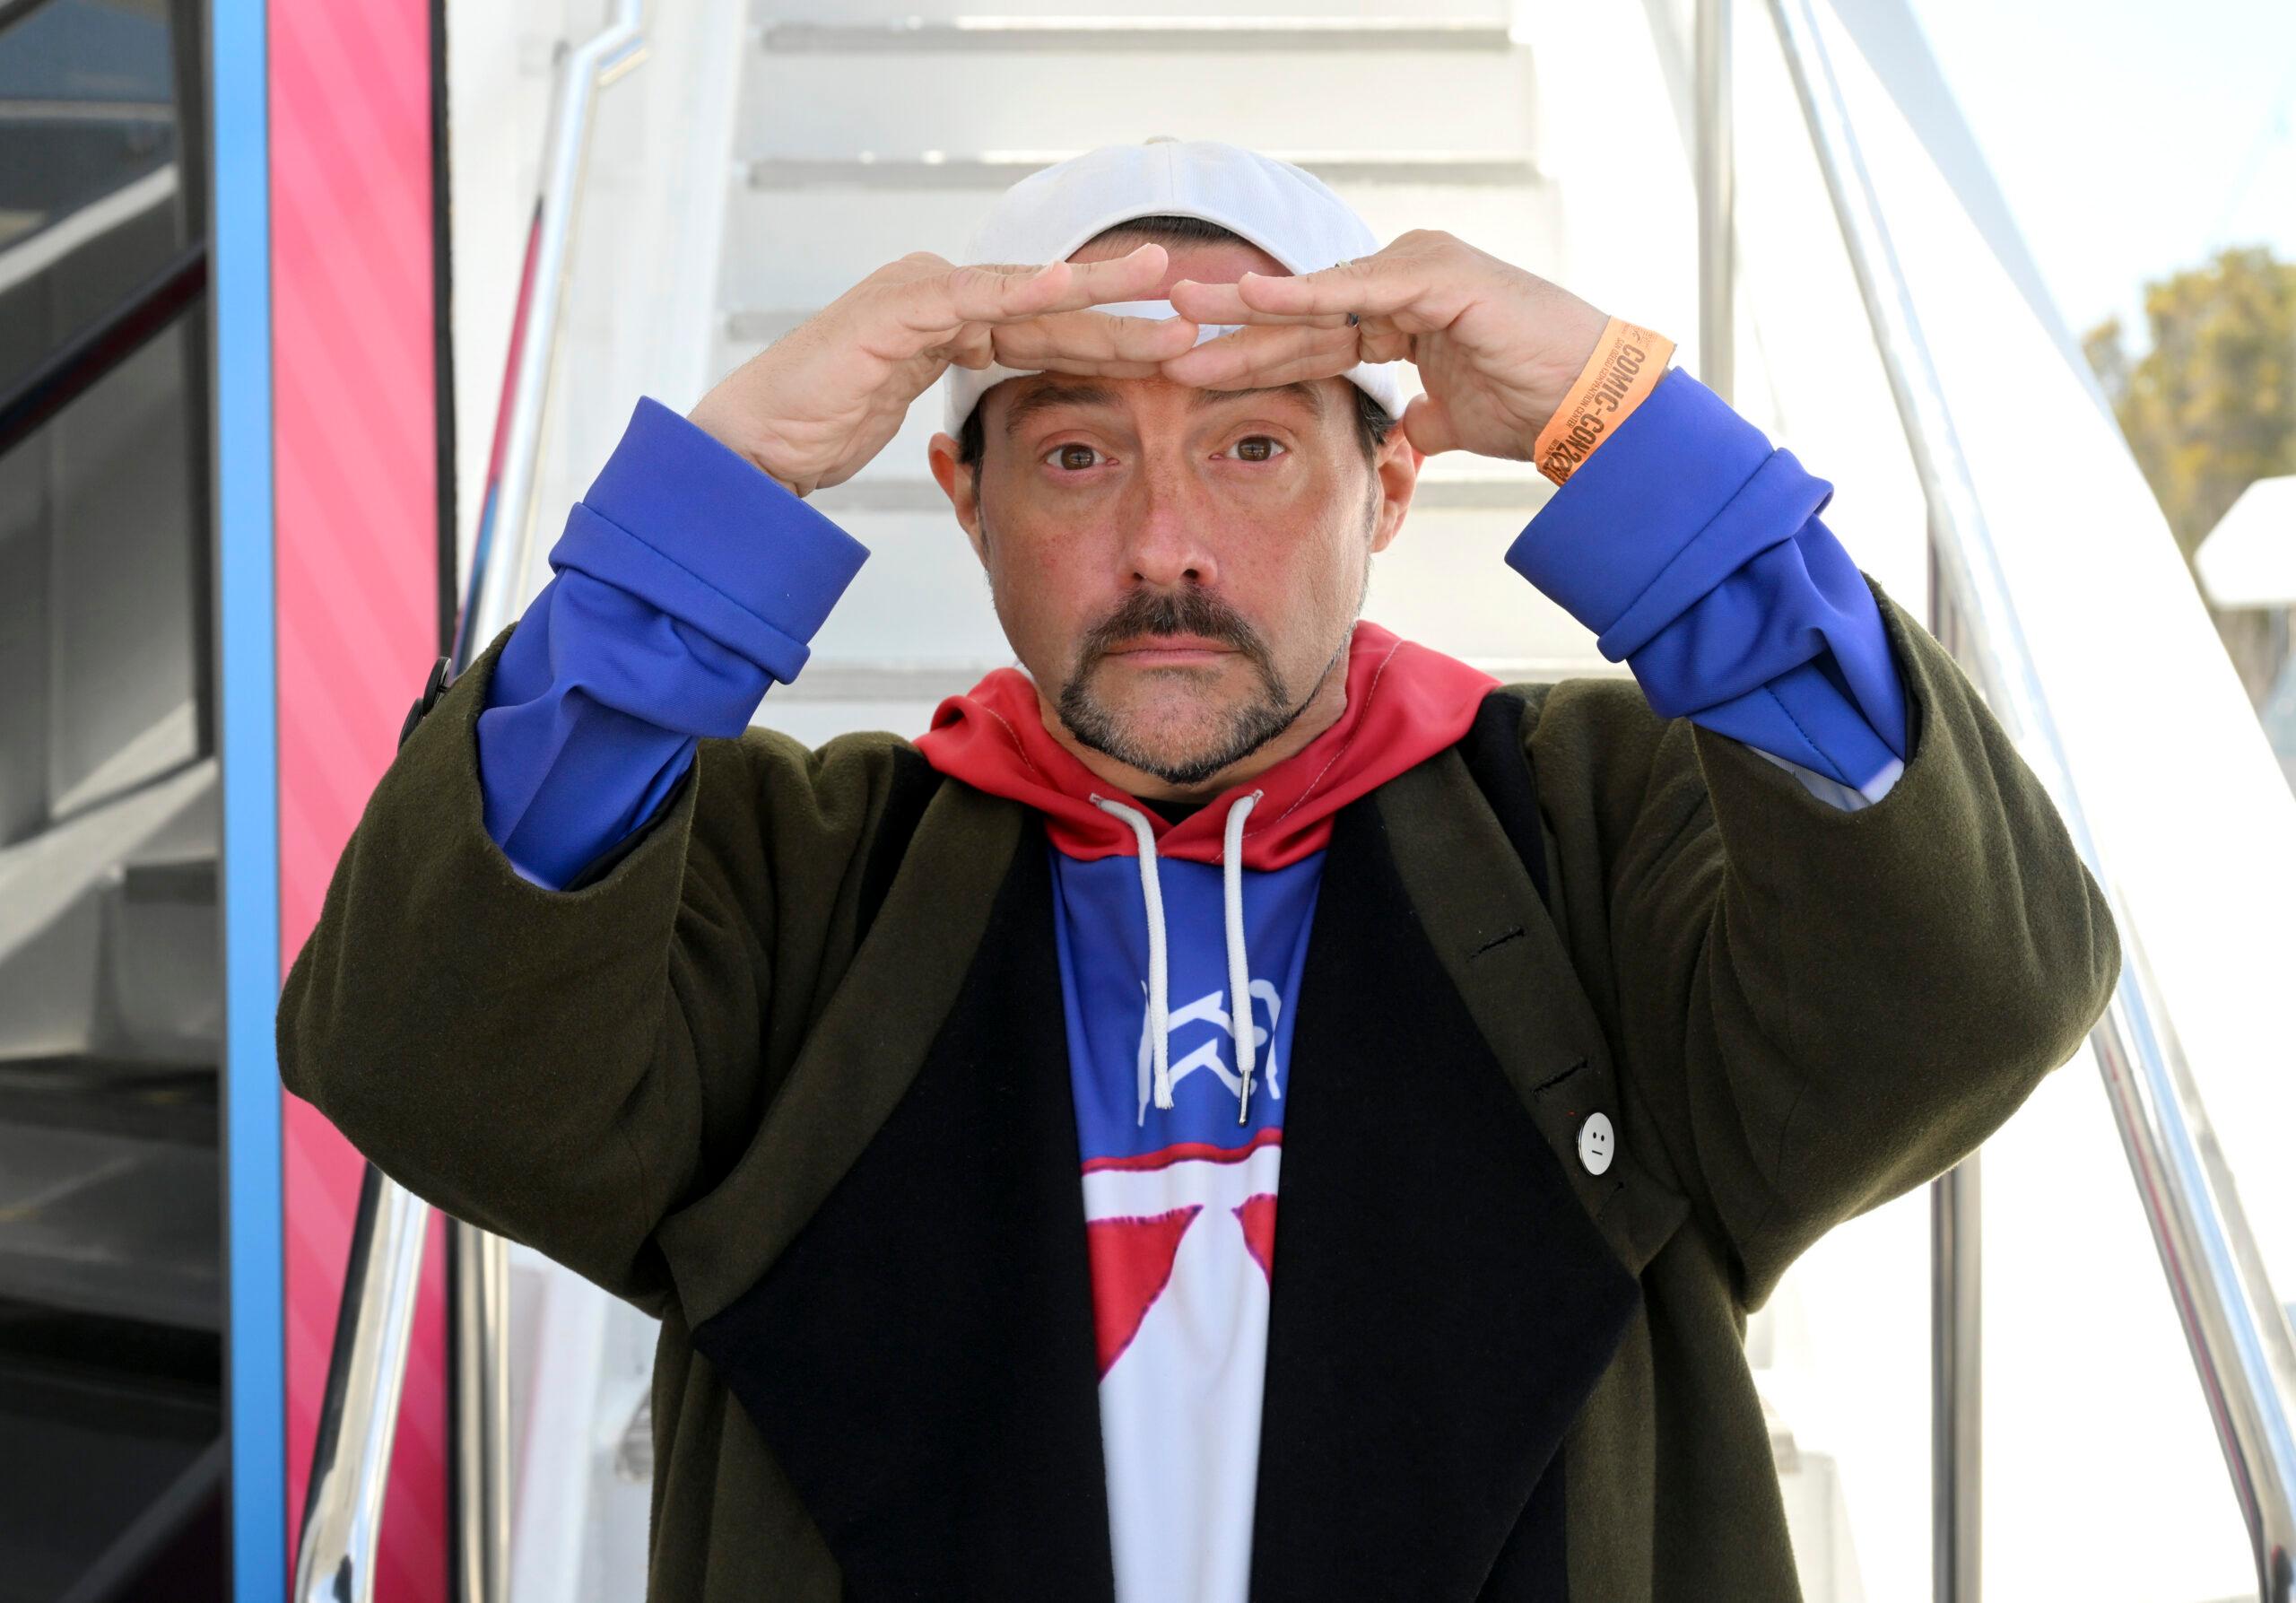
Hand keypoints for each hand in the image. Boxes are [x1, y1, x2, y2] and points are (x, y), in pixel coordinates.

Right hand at [687, 243, 1201, 495]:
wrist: (758, 440)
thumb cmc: (826, 427)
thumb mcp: (916, 410)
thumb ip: (962, 394)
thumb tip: (1001, 393)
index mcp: (956, 324)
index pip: (1051, 333)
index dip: (1116, 341)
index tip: (1178, 351)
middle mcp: (944, 296)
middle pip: (1053, 309)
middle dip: (1128, 310)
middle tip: (1198, 304)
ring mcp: (921, 294)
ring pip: (1025, 290)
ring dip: (1096, 287)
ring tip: (1161, 276)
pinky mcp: (898, 308)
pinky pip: (970, 296)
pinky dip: (1021, 288)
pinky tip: (1069, 286)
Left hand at [1159, 230, 1610, 462]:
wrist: (1592, 407)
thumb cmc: (1532, 407)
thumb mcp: (1453, 420)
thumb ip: (1419, 418)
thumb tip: (1402, 434)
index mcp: (1401, 311)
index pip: (1310, 335)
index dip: (1251, 352)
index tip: (1191, 367)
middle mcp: (1404, 278)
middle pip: (1300, 311)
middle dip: (1229, 324)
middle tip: (1159, 328)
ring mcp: (1420, 269)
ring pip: (1318, 296)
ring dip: (1249, 308)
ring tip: (1183, 312)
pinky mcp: (1439, 275)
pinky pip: (1358, 290)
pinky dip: (1306, 293)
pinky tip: (1254, 296)